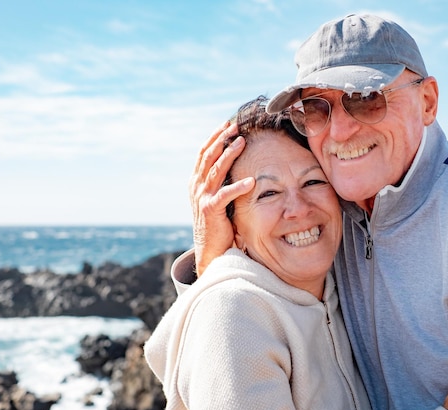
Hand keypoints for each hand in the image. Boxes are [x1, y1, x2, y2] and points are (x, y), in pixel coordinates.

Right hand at [190, 121, 254, 275]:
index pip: (204, 153)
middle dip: (221, 139)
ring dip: (229, 154)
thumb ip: (220, 181)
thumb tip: (235, 163)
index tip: (227, 124)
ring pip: (216, 170)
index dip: (214, 137)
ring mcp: (202, 197)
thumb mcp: (216, 197)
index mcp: (197, 181)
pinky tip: (251, 181)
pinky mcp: (211, 210)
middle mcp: (197, 186)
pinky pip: (225, 195)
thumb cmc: (218, 222)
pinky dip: (238, 187)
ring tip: (242, 142)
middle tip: (235, 126)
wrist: (210, 248)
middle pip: (209, 156)